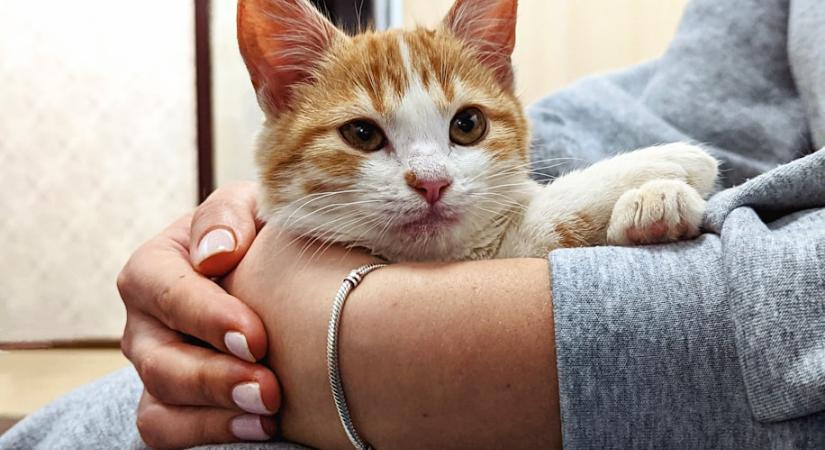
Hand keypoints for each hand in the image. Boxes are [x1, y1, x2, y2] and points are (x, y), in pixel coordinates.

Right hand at [117, 182, 279, 448]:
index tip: (255, 337)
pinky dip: (209, 433)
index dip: (206, 317)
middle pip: (159, 359)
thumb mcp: (250, 206)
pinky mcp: (170, 403)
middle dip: (213, 378)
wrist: (272, 275)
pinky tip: (259, 429)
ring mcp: (154, 366)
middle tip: (267, 389)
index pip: (165, 291)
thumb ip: (230, 214)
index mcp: (154, 267)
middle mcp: (144, 322)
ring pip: (160, 400)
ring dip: (214, 413)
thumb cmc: (258, 236)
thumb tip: (215, 254)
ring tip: (267, 414)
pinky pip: (167, 430)